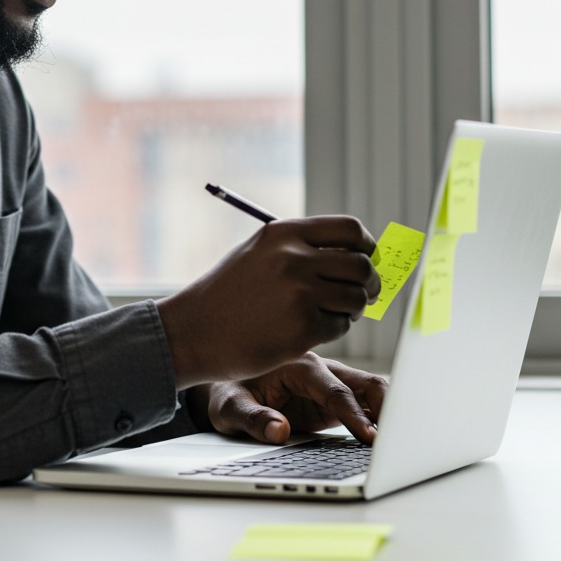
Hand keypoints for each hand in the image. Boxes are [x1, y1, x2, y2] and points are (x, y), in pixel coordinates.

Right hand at [156, 216, 378, 387]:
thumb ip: (301, 249)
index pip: (350, 229)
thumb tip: (358, 255)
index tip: (368, 261)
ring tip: (329, 314)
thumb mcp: (259, 254)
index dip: (367, 247)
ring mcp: (298, 292)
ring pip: (356, 298)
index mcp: (284, 233)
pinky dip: (331, 330)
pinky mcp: (301, 328)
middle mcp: (293, 257)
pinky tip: (307, 331)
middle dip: (368, 283)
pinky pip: (340, 327)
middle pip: (361, 265)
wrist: (192, 331)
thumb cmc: (227, 295)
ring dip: (350, 309)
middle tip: (361, 296)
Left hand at [203, 353, 387, 444]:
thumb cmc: (226, 392)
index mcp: (297, 365)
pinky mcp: (332, 400)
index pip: (334, 390)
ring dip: (390, 412)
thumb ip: (253, 418)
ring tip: (407, 441)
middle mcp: (319, 370)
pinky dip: (381, 419)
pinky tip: (391, 440)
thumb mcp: (229, 407)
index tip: (370, 438)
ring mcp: (329, 384)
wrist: (224, 386)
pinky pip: (364, 406)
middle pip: (364, 382)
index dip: (353, 414)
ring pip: (370, 391)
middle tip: (404, 438)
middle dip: (387, 407)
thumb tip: (279, 432)